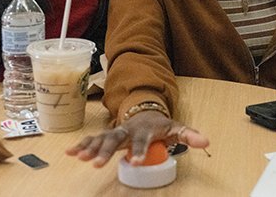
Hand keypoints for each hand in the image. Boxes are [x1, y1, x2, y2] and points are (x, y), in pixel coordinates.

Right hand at [66, 110, 209, 166]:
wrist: (146, 110)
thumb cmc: (160, 123)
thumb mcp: (176, 128)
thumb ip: (189, 135)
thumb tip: (206, 141)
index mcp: (144, 129)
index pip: (142, 140)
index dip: (139, 150)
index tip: (134, 161)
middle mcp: (127, 129)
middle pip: (115, 139)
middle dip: (106, 151)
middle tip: (96, 164)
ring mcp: (116, 131)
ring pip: (101, 139)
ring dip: (89, 148)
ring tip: (78, 157)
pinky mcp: (107, 135)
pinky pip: (92, 140)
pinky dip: (80, 145)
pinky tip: (69, 152)